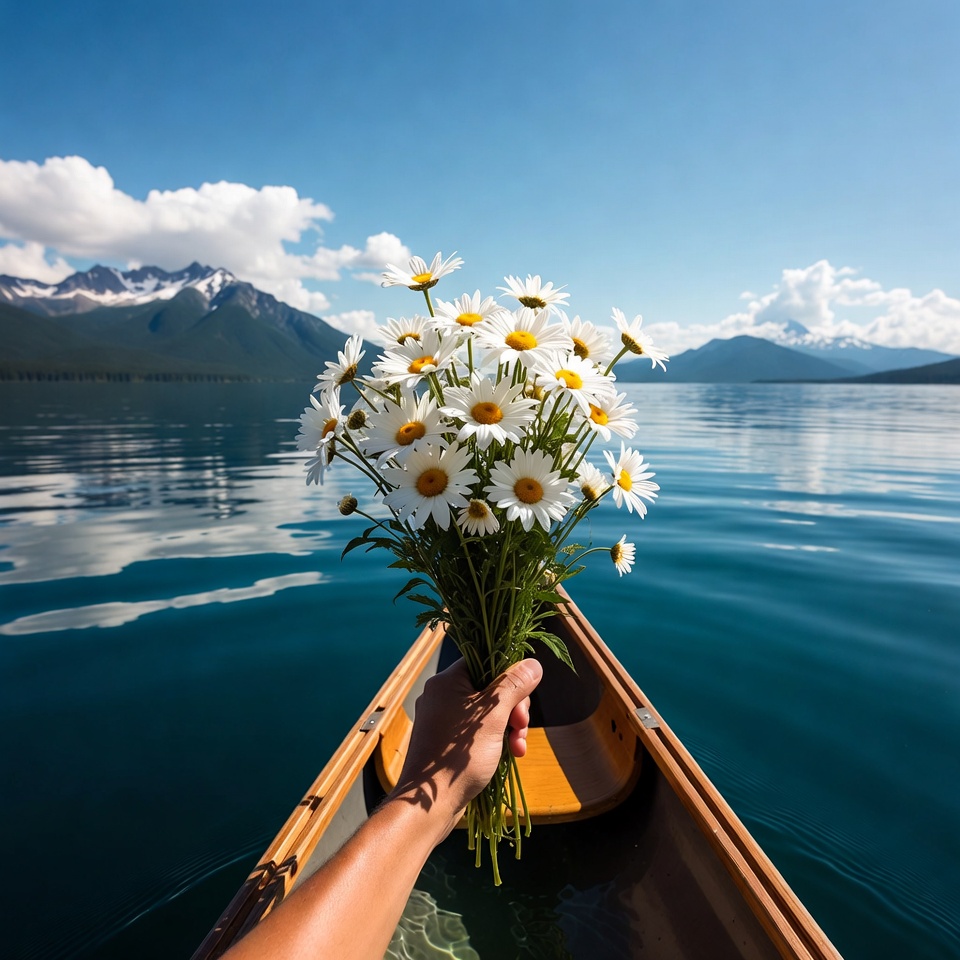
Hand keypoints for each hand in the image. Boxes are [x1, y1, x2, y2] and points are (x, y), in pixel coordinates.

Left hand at [389, 658, 542, 836]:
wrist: (428, 804)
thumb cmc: (458, 756)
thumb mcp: (493, 717)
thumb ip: (514, 685)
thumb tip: (533, 663)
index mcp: (447, 682)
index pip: (486, 662)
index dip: (510, 677)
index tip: (523, 699)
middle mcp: (442, 696)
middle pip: (490, 688)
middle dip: (513, 707)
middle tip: (521, 727)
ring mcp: (443, 719)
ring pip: (487, 712)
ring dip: (509, 726)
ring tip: (518, 747)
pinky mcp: (447, 741)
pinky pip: (478, 730)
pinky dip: (496, 739)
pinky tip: (511, 754)